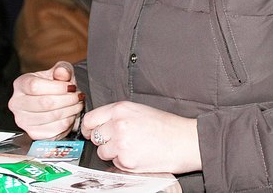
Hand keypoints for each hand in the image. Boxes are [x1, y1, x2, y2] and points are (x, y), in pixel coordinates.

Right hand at [8, 61, 83, 139]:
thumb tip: (62, 73)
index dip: (57, 87)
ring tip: (77, 104)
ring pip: (51, 117)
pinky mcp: (33, 134)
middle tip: (78, 96)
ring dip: (70, 110)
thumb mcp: (60, 70)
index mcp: (20, 84)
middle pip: (43, 103)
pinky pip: (54, 130)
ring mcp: (23, 121)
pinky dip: (68, 122)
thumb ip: (63, 69)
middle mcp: (17, 104)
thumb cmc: (56, 83)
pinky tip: (71, 114)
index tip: (71, 87)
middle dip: (67, 99)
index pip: (35, 86)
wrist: (55, 99)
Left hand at [82, 101, 200, 175]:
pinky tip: (137, 155)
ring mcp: (121, 143)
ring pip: (102, 152)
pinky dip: (123, 162)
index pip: (90, 119)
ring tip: (131, 148)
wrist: (184, 140)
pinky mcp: (126, 161)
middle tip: (117, 141)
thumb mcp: (139, 110)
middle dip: (103, 141)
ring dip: (112, 153)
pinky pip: (115, 163)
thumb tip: (99, 125)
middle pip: (95, 136)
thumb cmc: (166, 125)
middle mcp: (118, 124)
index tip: (89, 132)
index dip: (88, 128)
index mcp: (120, 108)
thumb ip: (118, 115)